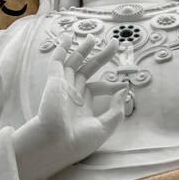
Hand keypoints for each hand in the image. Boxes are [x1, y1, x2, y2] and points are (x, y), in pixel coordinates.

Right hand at [12, 33, 128, 179]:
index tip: (125, 83)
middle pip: (88, 69)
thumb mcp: (104, 126)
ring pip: (74, 62)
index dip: (112, 84)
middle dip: (102, 56)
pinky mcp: (54, 81)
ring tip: (93, 36)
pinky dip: (61, 49)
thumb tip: (125, 91)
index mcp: (83, 105)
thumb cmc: (78, 141)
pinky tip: (67, 38)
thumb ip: (116, 109)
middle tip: (115, 44)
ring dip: (83, 48)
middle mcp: (73, 94)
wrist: (57, 143)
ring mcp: (63, 86)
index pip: (98, 87)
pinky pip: (57, 62)